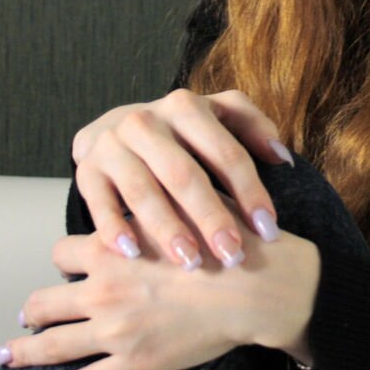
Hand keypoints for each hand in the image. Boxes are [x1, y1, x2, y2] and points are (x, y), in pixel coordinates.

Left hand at [0, 213, 320, 369]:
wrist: (258, 284)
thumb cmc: (225, 242)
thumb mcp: (181, 204)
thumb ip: (149, 204)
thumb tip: (134, 192)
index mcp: (111, 249)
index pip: (62, 253)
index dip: (63, 261)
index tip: (67, 268)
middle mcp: (103, 290)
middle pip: (44, 301)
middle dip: (33, 309)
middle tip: (27, 316)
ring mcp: (115, 330)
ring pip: (52, 344)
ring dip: (23, 350)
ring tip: (6, 354)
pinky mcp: (135, 363)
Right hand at [73, 89, 294, 268]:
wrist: (114, 130)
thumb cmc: (181, 133)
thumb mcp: (219, 115)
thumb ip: (254, 128)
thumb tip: (283, 158)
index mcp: (186, 107)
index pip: (225, 152)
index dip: (250, 191)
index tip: (269, 229)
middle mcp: (146, 122)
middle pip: (184, 173)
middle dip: (210, 217)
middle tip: (232, 256)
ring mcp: (112, 145)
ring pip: (142, 190)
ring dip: (167, 229)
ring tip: (191, 262)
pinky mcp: (87, 171)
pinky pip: (100, 203)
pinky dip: (114, 228)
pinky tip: (132, 254)